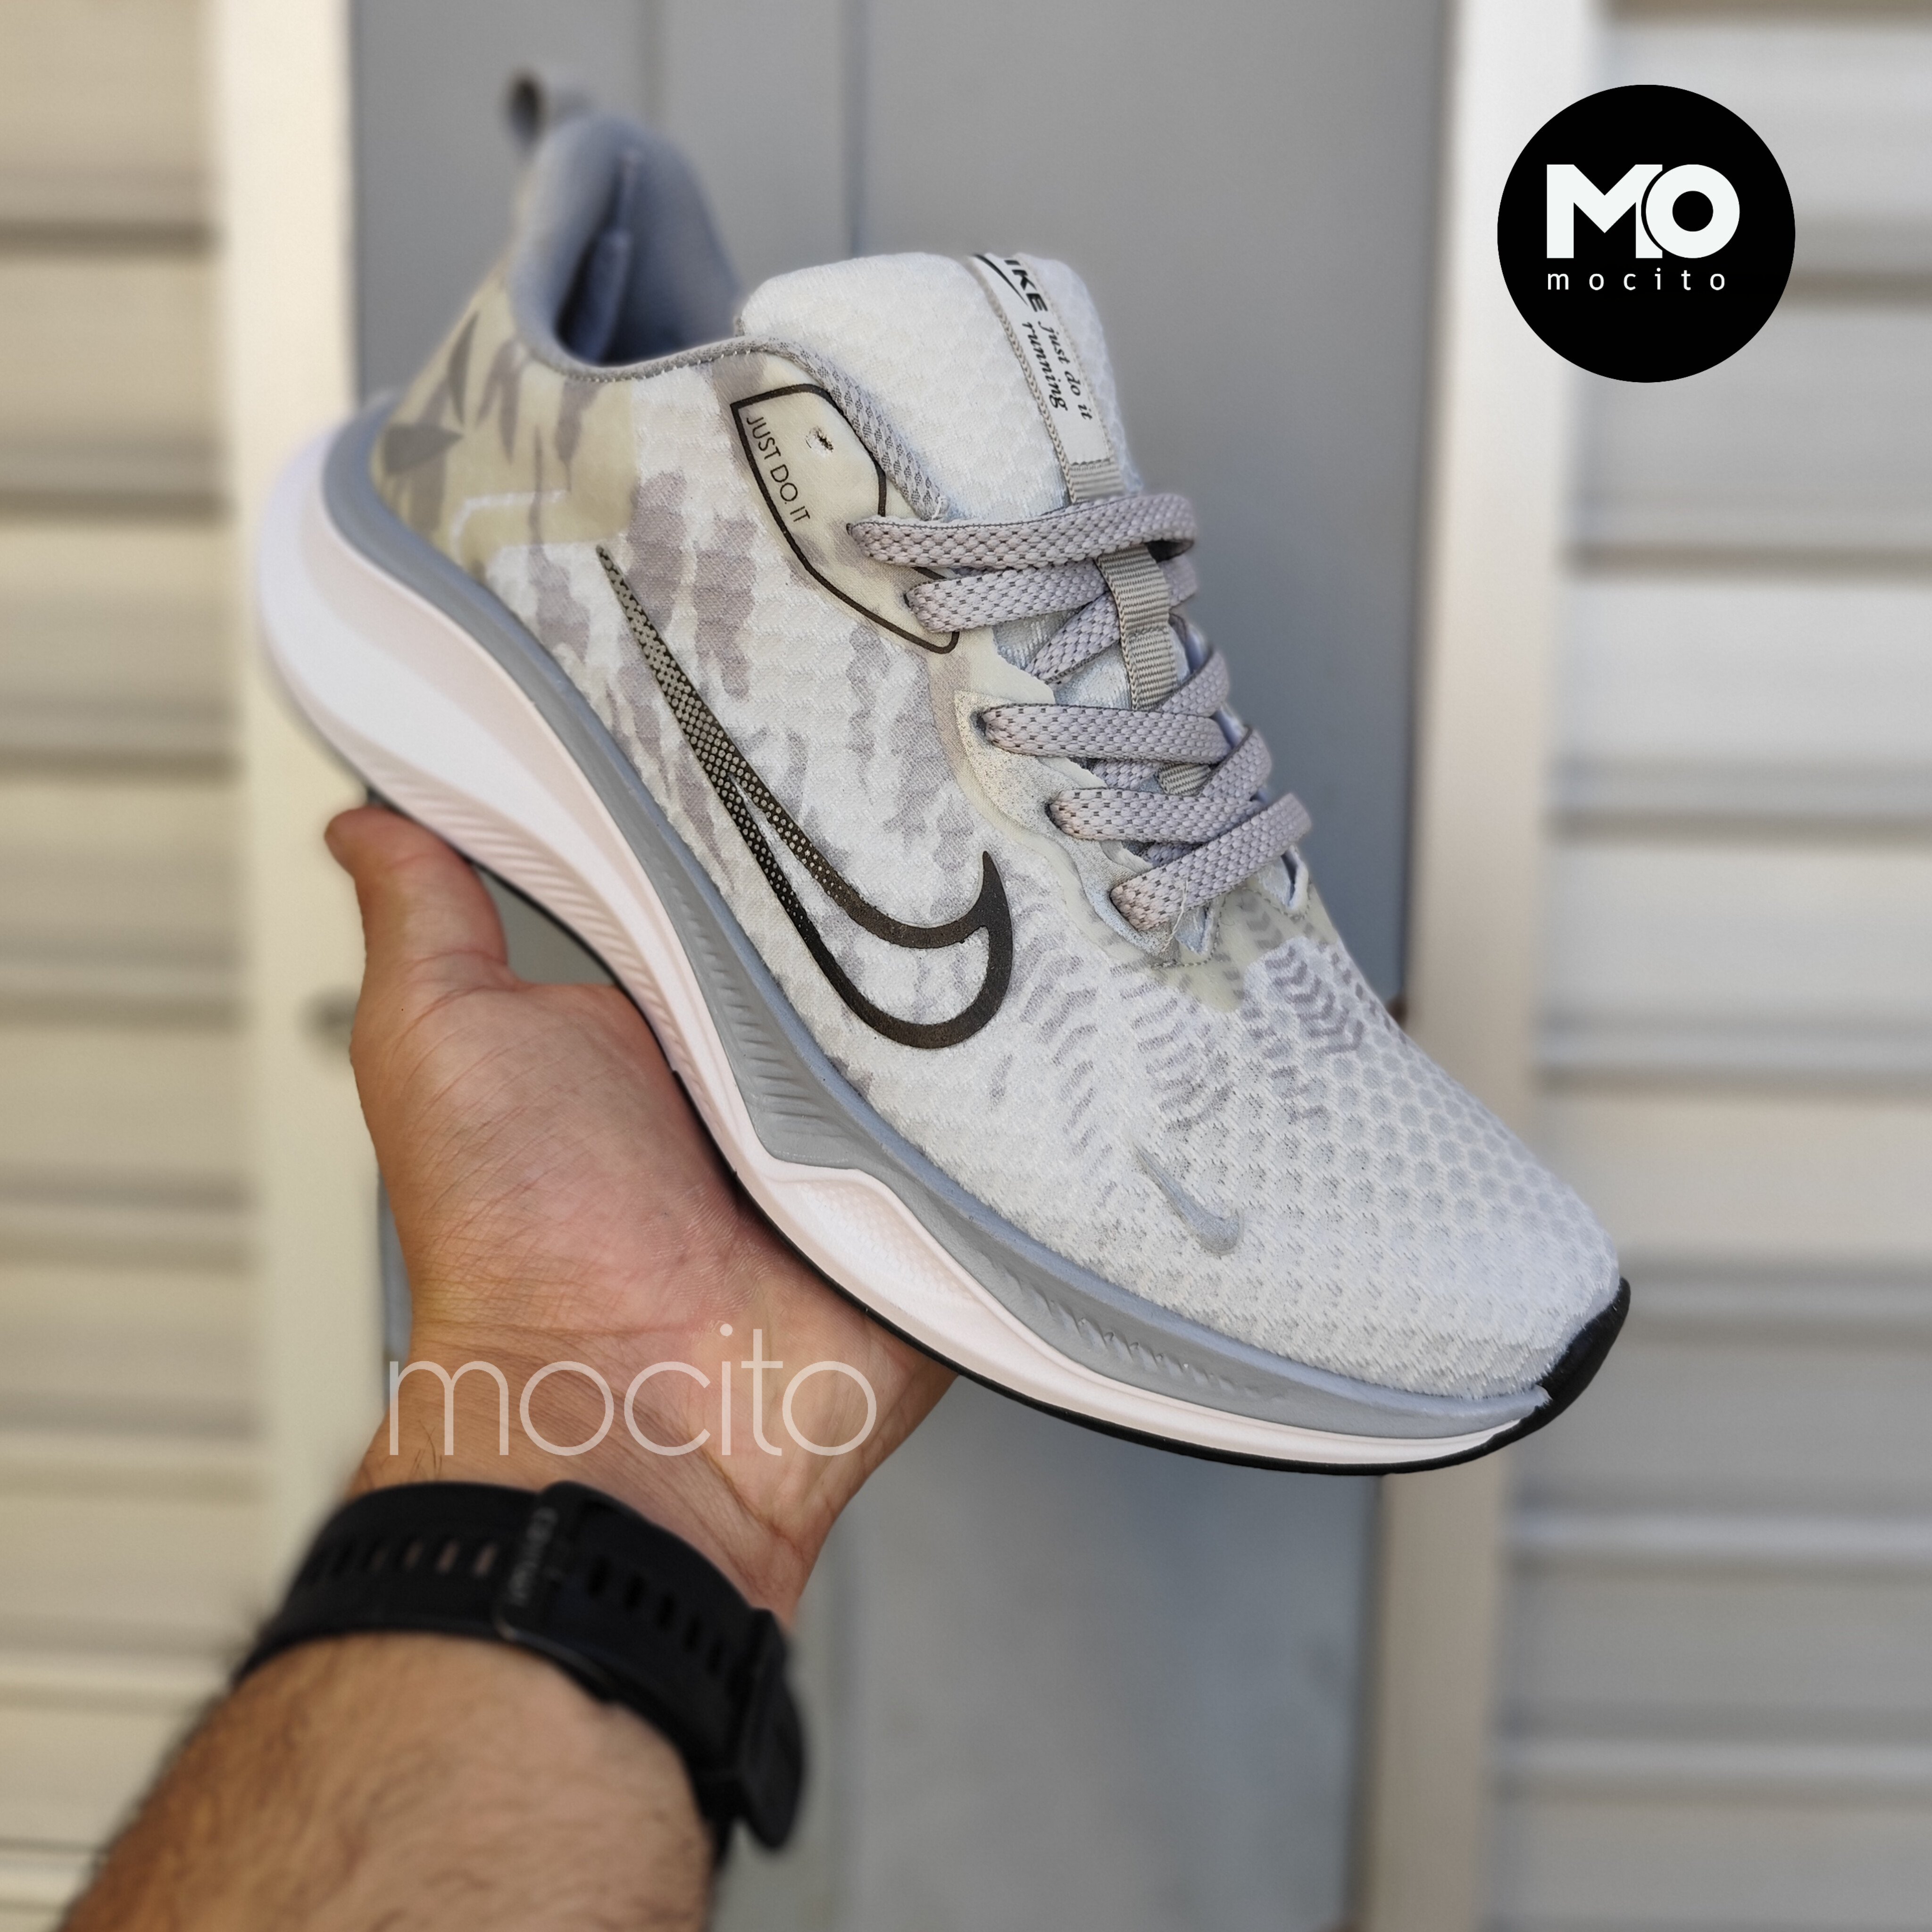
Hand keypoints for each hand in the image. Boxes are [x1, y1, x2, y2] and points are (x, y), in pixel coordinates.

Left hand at [327, 804, 952, 1618]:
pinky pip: (1009, 1124)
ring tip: (991, 901)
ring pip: (945, 1022)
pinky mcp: (942, 1205)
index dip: (766, 824)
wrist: (629, 1407)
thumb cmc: (515, 1235)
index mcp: (673, 1026)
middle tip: (909, 807)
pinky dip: (1025, 1085)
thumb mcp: (440, 1037)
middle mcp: (774, 1081)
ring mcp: (867, 1143)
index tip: (797, 735)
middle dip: (882, 890)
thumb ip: (427, 920)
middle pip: (856, 949)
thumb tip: (369, 825)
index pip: (744, 894)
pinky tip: (1045, 1014)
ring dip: (964, 979)